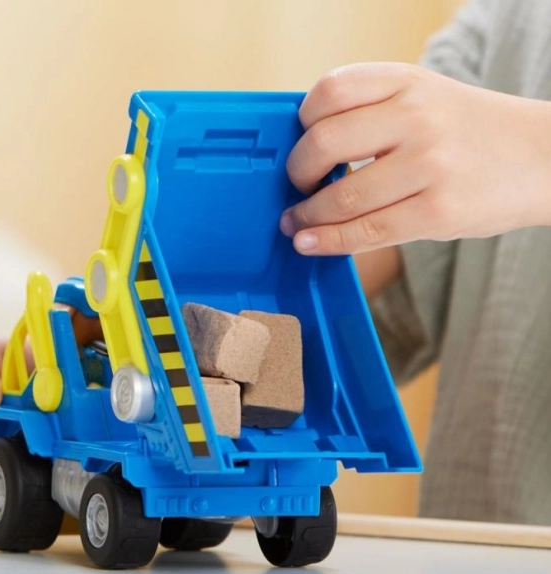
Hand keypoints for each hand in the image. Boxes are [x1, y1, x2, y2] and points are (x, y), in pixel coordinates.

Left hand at [281, 62, 550, 253]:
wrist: (543, 158)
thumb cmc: (471, 133)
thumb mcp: (426, 99)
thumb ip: (373, 112)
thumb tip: (307, 151)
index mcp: (408, 80)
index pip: (330, 90)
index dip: (302, 123)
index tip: (300, 143)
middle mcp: (418, 117)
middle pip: (323, 143)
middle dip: (297, 173)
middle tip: (298, 187)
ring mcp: (429, 165)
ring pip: (342, 197)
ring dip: (306, 216)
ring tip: (297, 223)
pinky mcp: (437, 212)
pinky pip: (366, 232)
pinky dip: (327, 241)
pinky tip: (309, 243)